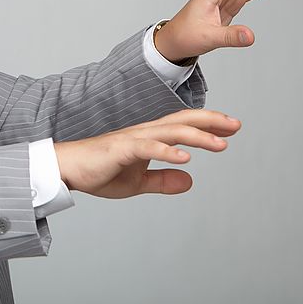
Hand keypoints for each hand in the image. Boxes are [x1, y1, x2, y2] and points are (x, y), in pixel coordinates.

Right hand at [53, 109, 240, 197]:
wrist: (67, 169)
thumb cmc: (99, 172)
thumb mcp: (137, 182)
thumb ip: (162, 180)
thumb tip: (189, 180)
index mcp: (149, 138)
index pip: (183, 126)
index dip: (208, 125)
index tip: (232, 128)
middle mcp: (144, 132)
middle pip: (182, 121)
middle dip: (210, 121)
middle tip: (235, 125)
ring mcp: (133, 139)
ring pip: (170, 132)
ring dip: (197, 137)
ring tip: (220, 144)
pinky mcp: (121, 149)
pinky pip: (148, 149)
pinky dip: (167, 152)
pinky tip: (185, 159)